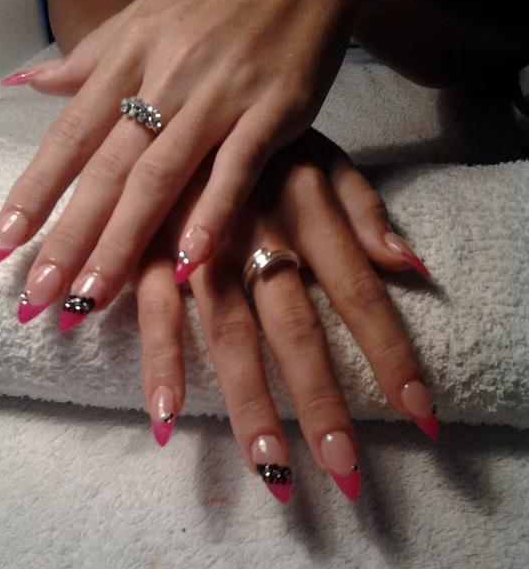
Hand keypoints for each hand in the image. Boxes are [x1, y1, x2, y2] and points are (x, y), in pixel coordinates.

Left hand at [0, 0, 372, 331]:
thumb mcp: (143, 18)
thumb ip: (89, 60)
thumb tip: (32, 86)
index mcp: (128, 59)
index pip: (69, 136)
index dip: (36, 192)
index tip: (5, 243)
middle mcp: (165, 80)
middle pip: (107, 170)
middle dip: (71, 236)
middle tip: (43, 294)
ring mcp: (219, 97)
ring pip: (160, 176)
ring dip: (125, 240)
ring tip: (94, 294)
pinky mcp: (273, 112)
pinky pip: (237, 170)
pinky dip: (212, 215)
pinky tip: (188, 264)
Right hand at [133, 130, 436, 503]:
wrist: (175, 95)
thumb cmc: (260, 139)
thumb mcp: (323, 157)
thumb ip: (367, 210)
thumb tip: (414, 269)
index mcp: (308, 210)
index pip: (361, 295)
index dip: (392, 357)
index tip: (421, 418)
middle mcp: (259, 235)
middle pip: (298, 331)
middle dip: (324, 404)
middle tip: (346, 473)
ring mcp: (200, 248)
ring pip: (230, 336)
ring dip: (250, 405)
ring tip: (271, 472)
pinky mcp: (148, 254)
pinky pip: (157, 315)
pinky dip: (161, 363)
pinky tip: (165, 418)